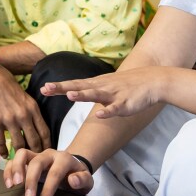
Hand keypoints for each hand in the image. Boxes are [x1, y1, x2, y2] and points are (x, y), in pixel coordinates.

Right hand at [0, 67, 51, 154]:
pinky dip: (3, 152)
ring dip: (19, 155)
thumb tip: (34, 125)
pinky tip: (4, 155)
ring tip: (20, 161)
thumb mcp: (24, 94)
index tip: (46, 152)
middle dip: (36, 154)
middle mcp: (23, 115)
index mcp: (32, 107)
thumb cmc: (5, 82)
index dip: (47, 145)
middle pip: (34, 142)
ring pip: (18, 145)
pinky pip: (1, 143)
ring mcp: (8, 120)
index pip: (44, 132)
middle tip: (35, 162)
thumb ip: (30, 110)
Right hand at [3, 148, 92, 195]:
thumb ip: (83, 180)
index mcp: (64, 159)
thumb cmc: (78, 176)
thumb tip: (73, 180)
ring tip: (12, 185)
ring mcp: (37, 155)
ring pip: (22, 154)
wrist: (73, 167)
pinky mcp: (28, 159)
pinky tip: (8, 183)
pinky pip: (15, 159)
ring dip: (16, 169)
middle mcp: (49, 154)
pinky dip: (9, 169)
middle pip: (36, 162)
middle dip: (31, 180)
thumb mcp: (87, 180)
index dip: (47, 188)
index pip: (55, 172)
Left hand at [41, 67, 167, 118]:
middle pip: (79, 87)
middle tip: (45, 88)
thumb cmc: (127, 85)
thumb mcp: (105, 85)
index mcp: (96, 84)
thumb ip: (89, 90)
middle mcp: (102, 87)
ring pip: (96, 95)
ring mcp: (114, 94)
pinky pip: (116, 108)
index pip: (74, 84)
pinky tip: (101, 114)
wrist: (153, 81)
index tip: (42, 88)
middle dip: (62, 88)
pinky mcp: (126, 103)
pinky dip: (108, 111)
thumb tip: (73, 92)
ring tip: (69, 95)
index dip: (59, 87)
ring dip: (83, 95)